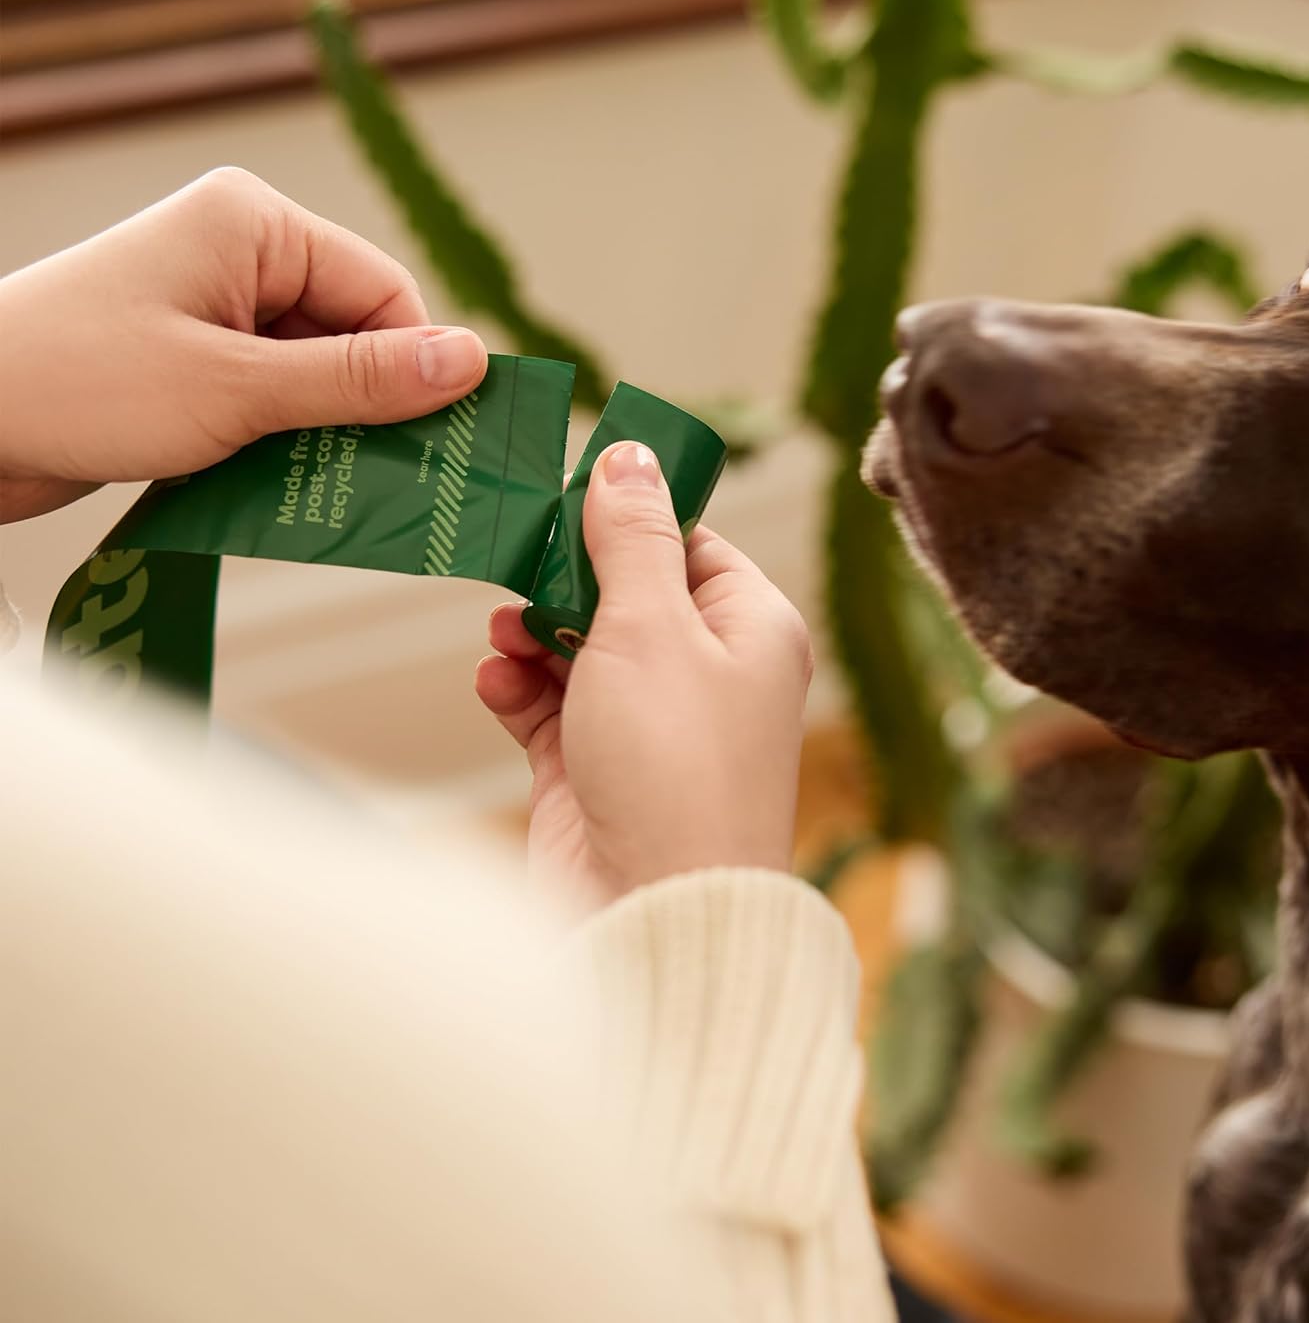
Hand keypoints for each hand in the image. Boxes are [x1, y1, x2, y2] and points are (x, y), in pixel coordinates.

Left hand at [0, 167, 486, 522]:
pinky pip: (273, 395)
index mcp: (256, 225)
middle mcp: (241, 253)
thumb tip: (471, 361)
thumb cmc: (78, 385)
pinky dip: (284, 441)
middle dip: (365, 409)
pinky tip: (276, 482)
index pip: (382, 293)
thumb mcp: (237, 390)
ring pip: (316, 374)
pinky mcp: (193, 354)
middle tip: (385, 480)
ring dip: (323, 434)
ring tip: (315, 486)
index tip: (432, 443)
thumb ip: (359, 380)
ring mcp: (213, 305)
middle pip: (354, 334)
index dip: (411, 369)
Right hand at [476, 442, 811, 913]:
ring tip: (502, 629)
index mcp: (750, 629)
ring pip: (581, 648)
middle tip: (518, 557)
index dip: (630, 517)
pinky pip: (549, 709)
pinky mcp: (595, 772)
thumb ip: (634, 538)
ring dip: (534, 631)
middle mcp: (707, 674)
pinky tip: (495, 680)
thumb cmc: (676, 767)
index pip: (691, 544)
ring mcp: (649, 726)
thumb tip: (630, 457)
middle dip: (568, 577)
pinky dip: (518, 690)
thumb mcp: (653, 626)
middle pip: (628, 594)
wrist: (652, 915)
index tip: (567, 496)